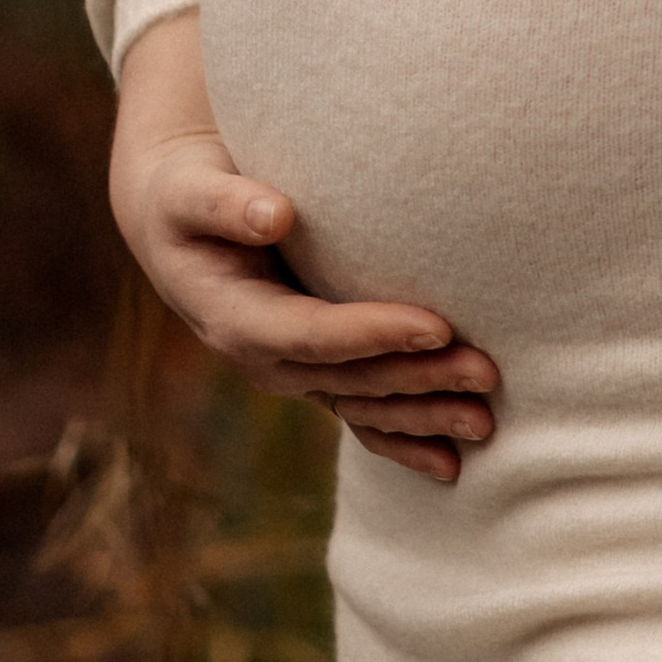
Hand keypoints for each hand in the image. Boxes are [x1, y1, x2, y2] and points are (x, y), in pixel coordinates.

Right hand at [109, 14, 498, 486]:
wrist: (176, 228)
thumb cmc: (187, 197)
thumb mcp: (190, 195)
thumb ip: (226, 203)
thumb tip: (276, 214)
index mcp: (235, 320)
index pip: (312, 334)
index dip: (372, 334)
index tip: (436, 325)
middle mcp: (265, 358)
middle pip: (350, 378)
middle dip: (417, 379)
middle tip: (485, 371)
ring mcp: (292, 373)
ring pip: (362, 406)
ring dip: (423, 416)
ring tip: (485, 422)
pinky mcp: (315, 372)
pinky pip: (361, 416)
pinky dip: (404, 441)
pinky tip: (451, 466)